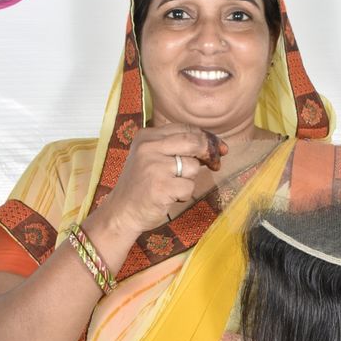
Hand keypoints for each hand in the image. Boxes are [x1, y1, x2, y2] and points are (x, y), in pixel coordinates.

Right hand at [100, 124, 227, 235]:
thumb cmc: (142, 185)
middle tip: (214, 164)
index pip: (185, 129)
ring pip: (193, 166)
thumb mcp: (152, 158)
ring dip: (189, 179)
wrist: (121, 212)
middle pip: (193, 142)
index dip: (206, 138)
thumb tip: (214, 147)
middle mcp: (149, 147)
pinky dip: (184, 194)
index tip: (219, 148)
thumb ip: (176, 148)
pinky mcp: (160, 186)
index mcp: (147, 136)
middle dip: (208, 152)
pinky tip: (169, 196)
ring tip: (172, 186)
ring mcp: (154, 166)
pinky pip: (189, 186)